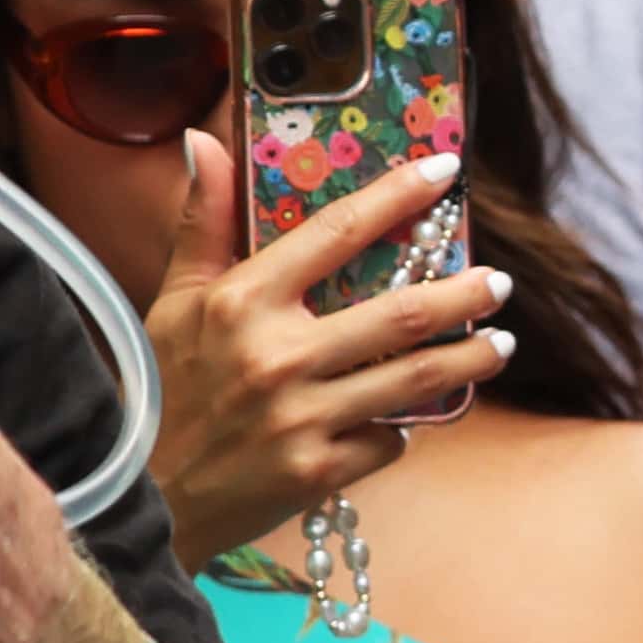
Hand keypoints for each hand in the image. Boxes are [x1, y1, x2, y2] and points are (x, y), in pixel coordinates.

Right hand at [143, 144, 508, 562]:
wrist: (141, 498)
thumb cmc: (160, 387)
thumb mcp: (172, 300)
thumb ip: (203, 224)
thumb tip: (204, 144)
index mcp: (239, 302)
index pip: (334, 231)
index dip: (397, 196)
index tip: (445, 171)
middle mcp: (276, 355)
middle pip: (403, 312)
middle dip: (465, 294)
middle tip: (499, 283)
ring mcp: (303, 416)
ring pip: (418, 378)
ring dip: (472, 359)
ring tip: (501, 345)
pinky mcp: (322, 470)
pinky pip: (392, 438)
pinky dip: (405, 427)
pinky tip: (410, 418)